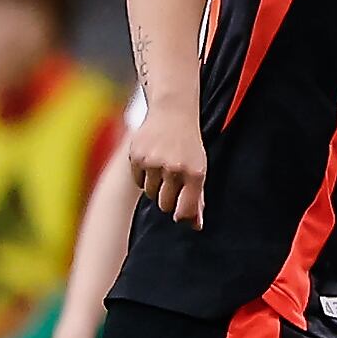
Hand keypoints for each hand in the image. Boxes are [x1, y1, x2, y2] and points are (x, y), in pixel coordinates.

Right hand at [131, 100, 207, 227]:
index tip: (181, 212)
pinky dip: (144, 177)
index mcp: (194, 172)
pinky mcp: (136, 156)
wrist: (173, 112)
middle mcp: (173, 168)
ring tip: (164, 169)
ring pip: (150, 194)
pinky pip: (138, 181)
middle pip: (165, 205)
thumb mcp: (199, 169)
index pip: (184, 210)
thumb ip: (197, 198)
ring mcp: (153, 161)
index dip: (182, 215)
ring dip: (156, 187)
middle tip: (173, 184)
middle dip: (168, 200)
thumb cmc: (189, 145)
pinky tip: (152, 161)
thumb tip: (195, 226)